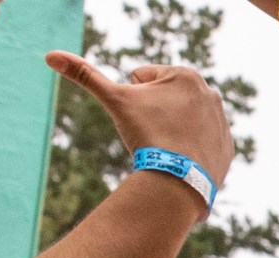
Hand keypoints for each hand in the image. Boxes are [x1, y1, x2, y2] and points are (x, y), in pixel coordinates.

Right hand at [56, 57, 235, 180]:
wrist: (178, 181)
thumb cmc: (148, 135)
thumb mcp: (114, 100)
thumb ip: (85, 75)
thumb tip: (50, 55)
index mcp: (186, 74)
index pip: (143, 79)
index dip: (135, 100)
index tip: (145, 117)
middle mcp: (211, 93)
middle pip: (163, 100)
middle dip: (155, 115)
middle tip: (157, 134)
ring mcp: (222, 121)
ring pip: (179, 122)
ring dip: (171, 131)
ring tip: (172, 147)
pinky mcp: (227, 147)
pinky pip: (197, 145)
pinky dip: (188, 151)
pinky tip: (187, 160)